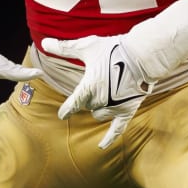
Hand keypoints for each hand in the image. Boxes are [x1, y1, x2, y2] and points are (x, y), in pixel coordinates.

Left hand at [40, 0, 187, 149]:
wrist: (143, 56)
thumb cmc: (114, 49)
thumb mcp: (87, 46)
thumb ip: (64, 48)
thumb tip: (44, 42)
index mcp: (88, 87)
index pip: (72, 104)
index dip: (66, 110)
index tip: (62, 115)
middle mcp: (100, 100)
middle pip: (88, 106)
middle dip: (90, 98)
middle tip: (99, 84)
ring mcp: (114, 107)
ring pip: (99, 115)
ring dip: (99, 109)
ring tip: (106, 95)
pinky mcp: (127, 111)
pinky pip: (117, 129)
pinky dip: (109, 138)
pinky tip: (101, 146)